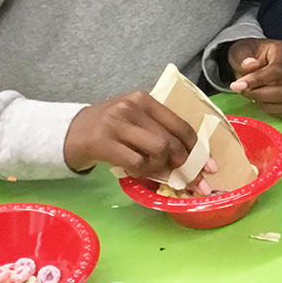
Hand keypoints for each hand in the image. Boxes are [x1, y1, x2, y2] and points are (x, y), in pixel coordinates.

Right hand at [64, 91, 216, 192]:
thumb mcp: (135, 120)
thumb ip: (160, 131)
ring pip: (158, 151)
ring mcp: (116, 123)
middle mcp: (132, 107)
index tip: (210, 167)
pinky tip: (140, 171)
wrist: (71, 132)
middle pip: (171, 141)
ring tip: (156, 171)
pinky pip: (136, 163)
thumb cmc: (111, 128)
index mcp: (145, 99)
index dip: (198, 149)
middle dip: (186, 166)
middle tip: (191, 182)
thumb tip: (195, 160)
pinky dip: (144, 172)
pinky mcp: (103, 142)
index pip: (180, 124)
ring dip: (163, 168)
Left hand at [227, 38, 281, 118]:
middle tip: (242, 90)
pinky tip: (261, 102)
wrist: (252, 61)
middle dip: (259, 94)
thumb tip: (249, 66)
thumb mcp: (239, 51)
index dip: (257, 80)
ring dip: (265, 103)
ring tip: (251, 95)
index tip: (238, 85)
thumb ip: (243, 58)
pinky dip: (273, 110)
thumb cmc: (247, 55)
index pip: (276, 70)